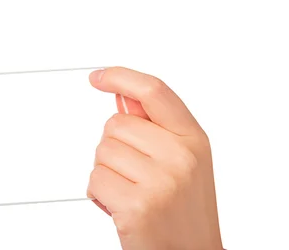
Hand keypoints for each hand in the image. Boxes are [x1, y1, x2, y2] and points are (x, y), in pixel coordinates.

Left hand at [87, 67, 222, 249]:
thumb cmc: (183, 211)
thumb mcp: (183, 161)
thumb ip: (155, 127)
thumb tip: (123, 96)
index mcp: (194, 139)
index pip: (153, 91)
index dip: (121, 77)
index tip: (99, 77)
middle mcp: (181, 156)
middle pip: (116, 123)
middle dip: (115, 147)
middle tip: (136, 175)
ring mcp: (161, 181)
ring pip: (102, 151)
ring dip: (106, 172)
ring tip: (131, 192)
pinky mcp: (137, 206)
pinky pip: (95, 179)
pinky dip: (99, 194)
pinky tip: (121, 207)